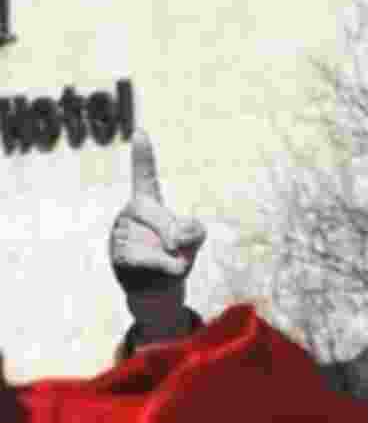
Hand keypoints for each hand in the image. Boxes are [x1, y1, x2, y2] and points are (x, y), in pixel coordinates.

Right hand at [109, 131, 205, 344]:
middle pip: (149, 210)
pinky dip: (163, 266)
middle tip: (178, 247)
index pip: (144, 176)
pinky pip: (145, 257)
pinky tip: (159, 271)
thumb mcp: (195, 240)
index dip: (143, 156)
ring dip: (171, 256)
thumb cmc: (177, 257)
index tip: (140, 132)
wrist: (159, 290)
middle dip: (170, 230)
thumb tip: (173, 239)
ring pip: (150, 239)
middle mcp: (130, 213)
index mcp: (150, 203)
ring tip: (165, 262)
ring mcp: (120, 232)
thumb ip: (194, 230)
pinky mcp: (116, 255)